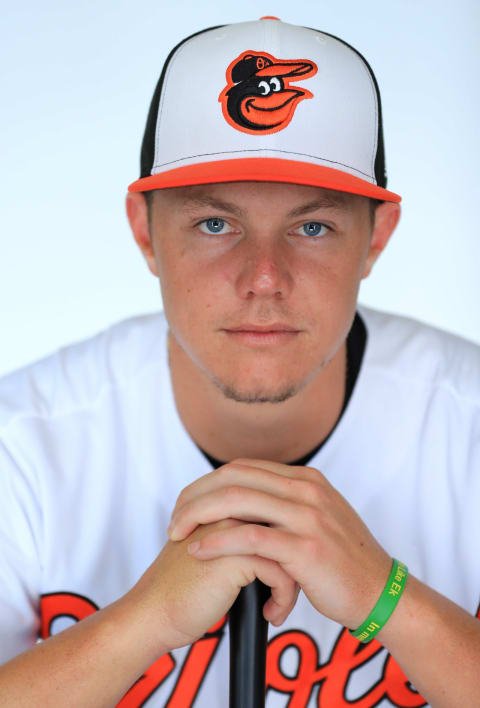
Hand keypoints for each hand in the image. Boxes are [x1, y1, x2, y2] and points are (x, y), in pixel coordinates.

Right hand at [125, 517, 298, 654]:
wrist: (154, 613)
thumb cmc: (182, 588)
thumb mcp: (214, 551)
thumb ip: (238, 535)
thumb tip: (279, 541)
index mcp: (223, 504)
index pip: (275, 511)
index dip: (285, 541)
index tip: (286, 569)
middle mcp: (229, 510)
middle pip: (285, 527)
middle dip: (296, 558)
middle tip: (291, 585)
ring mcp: (231, 530)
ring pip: (288, 548)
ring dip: (292, 580)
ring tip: (282, 601)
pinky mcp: (234, 557)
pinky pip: (281, 573)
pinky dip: (283, 598)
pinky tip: (271, 613)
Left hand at [168, 459, 391, 628]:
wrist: (380, 592)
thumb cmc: (343, 562)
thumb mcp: (317, 518)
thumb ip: (286, 505)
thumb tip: (245, 503)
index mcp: (305, 479)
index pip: (241, 468)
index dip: (206, 484)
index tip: (185, 506)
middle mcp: (306, 489)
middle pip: (232, 478)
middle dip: (193, 497)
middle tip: (173, 521)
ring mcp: (307, 516)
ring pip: (236, 501)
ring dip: (197, 516)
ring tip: (177, 535)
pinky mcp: (306, 547)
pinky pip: (249, 537)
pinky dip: (217, 542)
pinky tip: (199, 552)